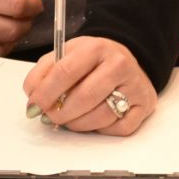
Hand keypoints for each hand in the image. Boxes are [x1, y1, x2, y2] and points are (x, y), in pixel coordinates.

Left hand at [22, 35, 157, 135]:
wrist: (124, 61)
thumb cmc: (90, 61)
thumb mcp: (65, 55)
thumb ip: (43, 73)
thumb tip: (33, 100)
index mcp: (96, 48)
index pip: (65, 72)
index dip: (45, 93)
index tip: (33, 106)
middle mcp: (119, 65)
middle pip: (84, 98)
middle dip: (60, 113)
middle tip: (49, 117)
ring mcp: (135, 86)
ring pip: (100, 117)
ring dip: (77, 125)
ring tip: (68, 120)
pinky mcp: (145, 106)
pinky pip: (118, 128)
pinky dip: (101, 130)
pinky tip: (93, 120)